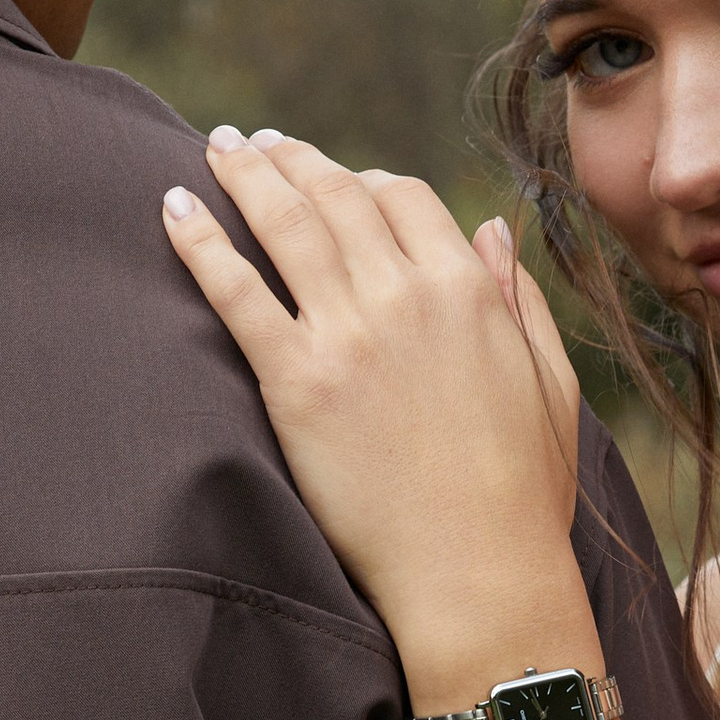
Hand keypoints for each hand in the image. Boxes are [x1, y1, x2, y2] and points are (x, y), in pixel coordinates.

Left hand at [162, 132, 590, 679]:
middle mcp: (405, 295)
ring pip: (284, 223)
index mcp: (468, 290)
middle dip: (290, 158)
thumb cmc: (522, 497)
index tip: (332, 177)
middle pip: (334, 195)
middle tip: (253, 143)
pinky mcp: (296, 382)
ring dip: (244, 175)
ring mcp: (347, 335)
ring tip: (215, 149)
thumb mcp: (547, 384)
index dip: (360, 178)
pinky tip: (171, 207)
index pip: (401, 197)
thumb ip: (517, 299)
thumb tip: (491, 230)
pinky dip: (199, 241)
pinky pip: (235, 291)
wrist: (479, 575)